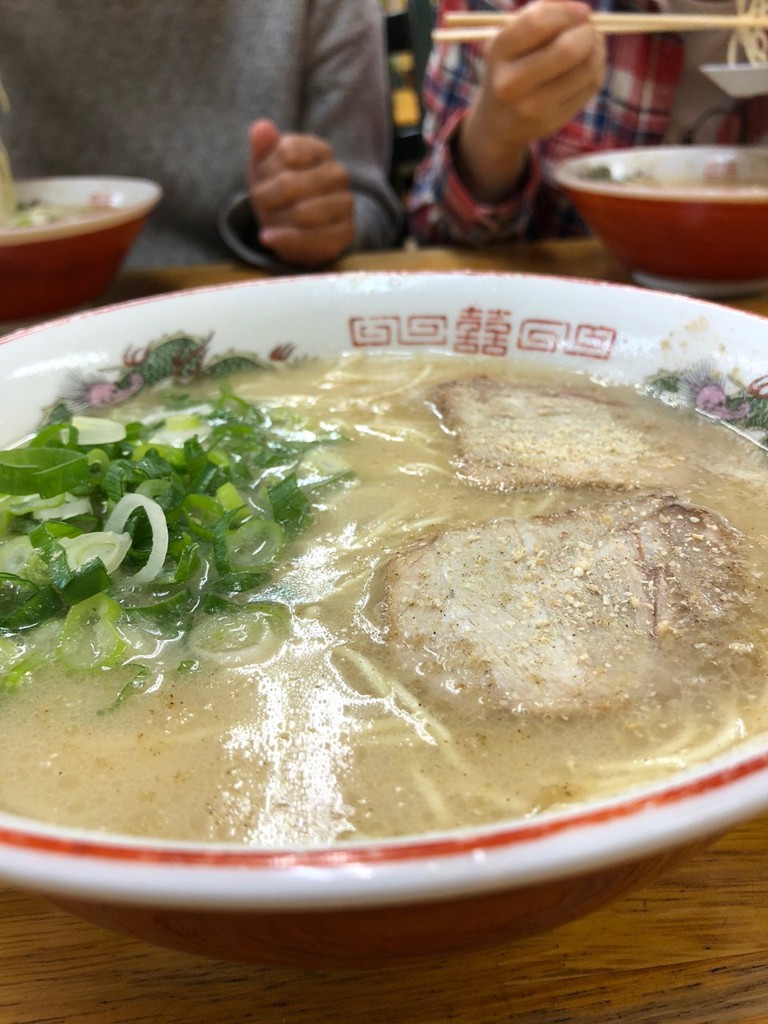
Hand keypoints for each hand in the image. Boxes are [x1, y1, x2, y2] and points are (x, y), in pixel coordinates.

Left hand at [247, 119, 354, 266]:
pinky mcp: (346, 232)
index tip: (261, 181)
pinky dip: (285, 240)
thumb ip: (262, 147)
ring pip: (300, 213)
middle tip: (260, 207)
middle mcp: (338, 173)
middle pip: (289, 184)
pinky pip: (312, 238)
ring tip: (269, 223)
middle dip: (265, 200)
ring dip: (275, 221)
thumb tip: (261, 128)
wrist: (296, 227)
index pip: (285, 152)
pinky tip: (270, 238)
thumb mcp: (264, 167)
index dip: (264, 172)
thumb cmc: (278, 192)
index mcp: (321, 150)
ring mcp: (345, 203)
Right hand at [455, 0, 606, 202]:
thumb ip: (539, 19)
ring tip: (593, 46)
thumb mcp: (510, 40)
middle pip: (568, 49)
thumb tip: (584, 12)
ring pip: (584, 70)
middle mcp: (511, 83)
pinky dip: (596, 73)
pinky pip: (588, 90)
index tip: (580, 12)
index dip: (568, 11)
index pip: (539, 20)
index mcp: (497, 52)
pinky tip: (589, 67)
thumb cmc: (507, 69)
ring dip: (598, 52)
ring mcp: (532, 107)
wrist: (493, 124)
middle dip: (589, 34)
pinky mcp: (551, 122)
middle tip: (591, 30)